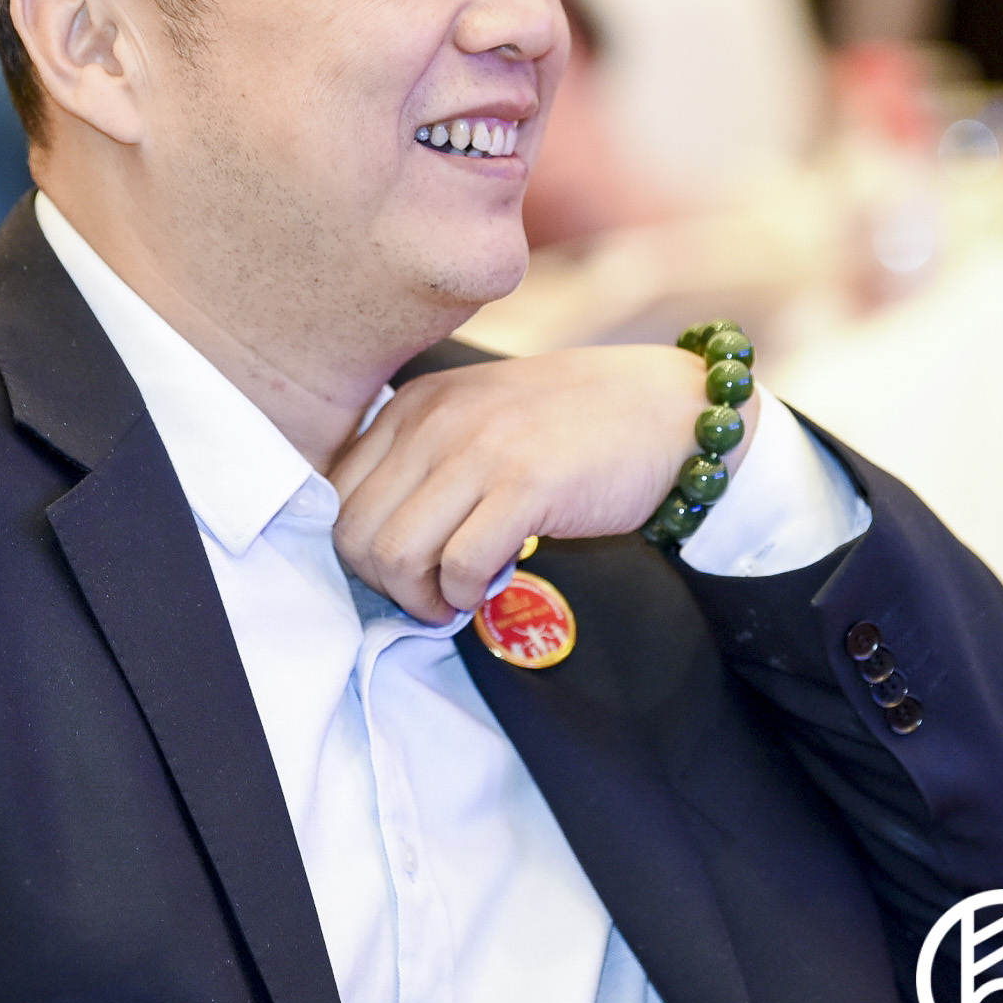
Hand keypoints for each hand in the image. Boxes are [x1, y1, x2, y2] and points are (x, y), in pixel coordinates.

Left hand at [329, 346, 752, 623]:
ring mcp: (480, 450)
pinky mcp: (527, 486)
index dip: (359, 549)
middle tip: (428, 594)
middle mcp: (436, 420)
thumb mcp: (477, 419)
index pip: (335, 492)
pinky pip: (459, 567)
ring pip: (394, 555)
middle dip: (383, 584)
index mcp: (415, 404)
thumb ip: (424, 460)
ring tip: (456, 597)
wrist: (667, 408)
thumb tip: (377, 542)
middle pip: (354, 531)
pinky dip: (465, 596)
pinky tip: (490, 587)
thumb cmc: (572, 425)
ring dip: (420, 598)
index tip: (403, 567)